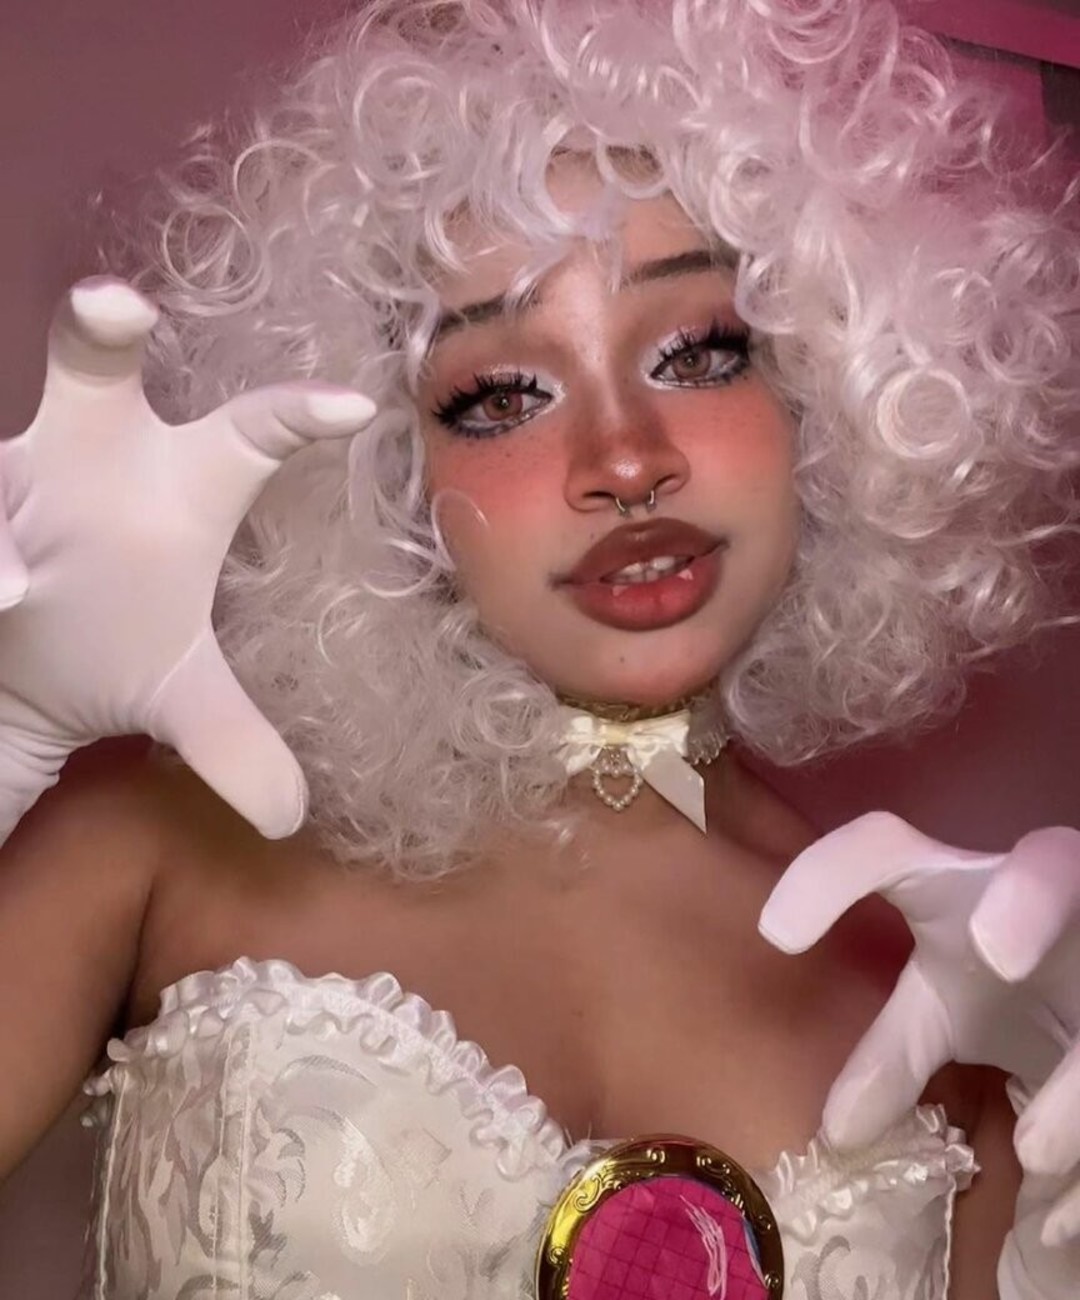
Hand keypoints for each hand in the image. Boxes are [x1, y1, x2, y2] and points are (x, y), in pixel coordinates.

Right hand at [0, 277, 374, 841]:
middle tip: (116, 305)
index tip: (354, 406)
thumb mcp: (176, 695)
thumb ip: (230, 740)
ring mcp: (4, 482)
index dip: (294, 415)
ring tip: (12, 589)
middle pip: (93, 373)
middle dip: (98, 333)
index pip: (245, 440)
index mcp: (172, 490)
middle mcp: (84, 460)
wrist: (6, 666)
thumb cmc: (106, 650)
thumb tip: (288, 816)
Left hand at [759, 812, 1079, 1244]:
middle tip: (996, 953)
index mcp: (964, 887)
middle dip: (1033, 898)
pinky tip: (1066, 1219)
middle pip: (1052, 862)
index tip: (775, 936)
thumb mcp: (945, 1009)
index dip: (830, 874)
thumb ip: (892, 1053)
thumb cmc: (1005, 984)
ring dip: (1076, 1073)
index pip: (886, 849)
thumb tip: (838, 1134)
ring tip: (1033, 1151)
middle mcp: (1047, 894)